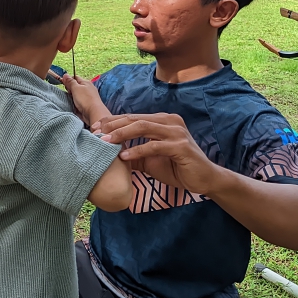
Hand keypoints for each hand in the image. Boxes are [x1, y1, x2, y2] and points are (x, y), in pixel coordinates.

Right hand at [62, 74, 109, 125]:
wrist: (94, 113)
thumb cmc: (85, 99)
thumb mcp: (76, 88)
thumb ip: (70, 82)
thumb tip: (65, 74)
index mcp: (85, 82)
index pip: (75, 77)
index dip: (68, 80)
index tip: (64, 84)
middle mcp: (87, 88)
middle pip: (75, 86)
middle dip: (69, 89)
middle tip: (69, 93)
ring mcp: (87, 97)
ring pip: (76, 94)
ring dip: (71, 97)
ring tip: (71, 100)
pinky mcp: (86, 104)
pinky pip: (78, 101)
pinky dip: (74, 103)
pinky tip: (73, 105)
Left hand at [93, 113, 220, 194]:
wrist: (203, 180)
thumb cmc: (176, 167)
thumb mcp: (149, 159)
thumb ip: (133, 152)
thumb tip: (109, 152)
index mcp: (162, 120)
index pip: (132, 117)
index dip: (112, 121)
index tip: (94, 128)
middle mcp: (169, 121)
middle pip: (135, 119)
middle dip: (113, 125)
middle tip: (95, 132)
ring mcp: (176, 132)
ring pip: (143, 127)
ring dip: (122, 134)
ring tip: (105, 142)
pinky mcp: (181, 146)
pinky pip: (154, 146)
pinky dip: (137, 150)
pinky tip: (124, 156)